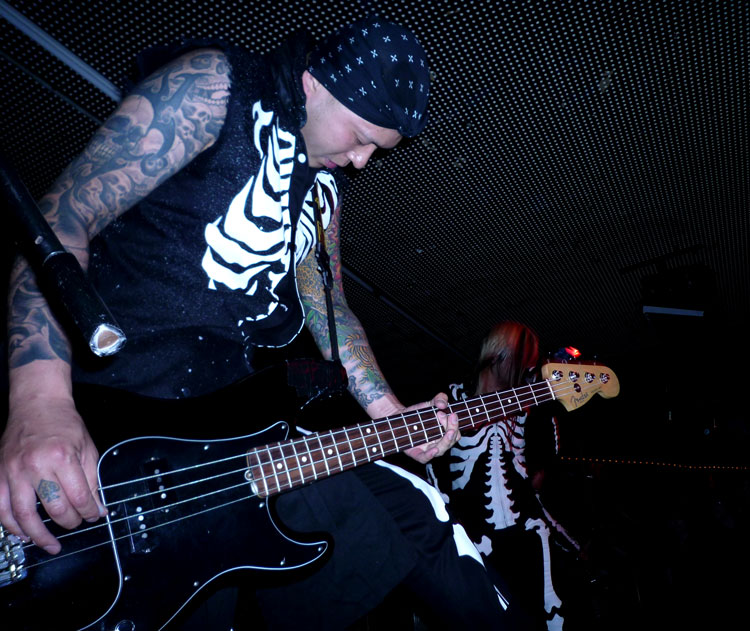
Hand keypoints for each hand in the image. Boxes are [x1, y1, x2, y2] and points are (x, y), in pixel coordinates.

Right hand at [0, 397, 104, 554]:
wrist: (37, 404)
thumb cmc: (64, 424)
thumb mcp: (87, 448)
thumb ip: (93, 480)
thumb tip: (98, 508)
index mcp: (63, 457)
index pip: (79, 496)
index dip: (89, 512)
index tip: (94, 516)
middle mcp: (36, 465)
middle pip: (54, 507)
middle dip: (69, 522)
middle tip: (75, 525)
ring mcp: (13, 470)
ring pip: (23, 514)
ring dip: (37, 534)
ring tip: (49, 544)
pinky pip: (0, 507)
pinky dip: (10, 524)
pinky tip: (22, 533)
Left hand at [404, 393, 459, 463]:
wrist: (400, 417)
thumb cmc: (417, 413)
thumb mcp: (429, 403)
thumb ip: (439, 399)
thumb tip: (443, 404)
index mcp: (444, 434)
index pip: (455, 433)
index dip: (454, 424)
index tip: (447, 412)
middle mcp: (438, 443)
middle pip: (450, 441)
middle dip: (452, 429)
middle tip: (446, 416)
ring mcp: (427, 449)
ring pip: (441, 450)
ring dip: (446, 441)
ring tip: (448, 432)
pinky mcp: (416, 453)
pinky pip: (425, 458)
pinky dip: (430, 455)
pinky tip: (434, 449)